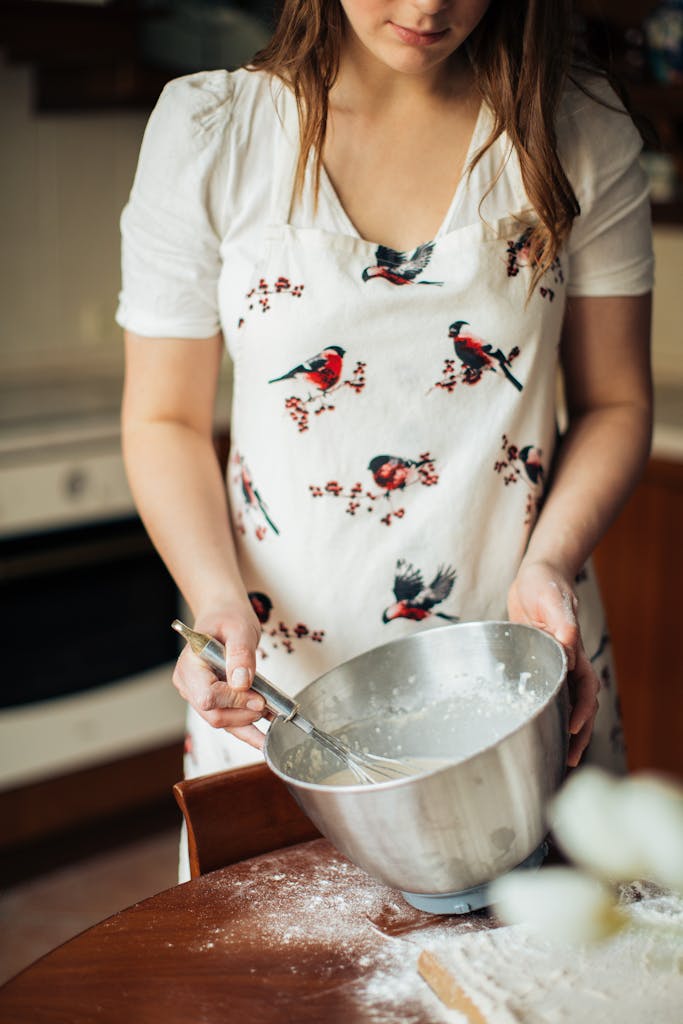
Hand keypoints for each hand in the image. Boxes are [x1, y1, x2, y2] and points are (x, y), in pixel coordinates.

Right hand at [172, 602, 267, 748]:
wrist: (223, 615)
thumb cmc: (228, 617)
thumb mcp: (240, 628)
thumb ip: (240, 654)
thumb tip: (242, 683)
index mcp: (190, 663)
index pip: (207, 695)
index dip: (234, 701)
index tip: (259, 697)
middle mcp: (188, 682)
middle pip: (212, 714)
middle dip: (243, 716)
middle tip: (268, 706)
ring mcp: (197, 693)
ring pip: (220, 721)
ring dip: (247, 726)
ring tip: (273, 724)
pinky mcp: (211, 699)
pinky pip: (227, 718)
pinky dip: (246, 727)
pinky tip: (263, 737)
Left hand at [507, 561, 599, 767]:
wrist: (537, 577)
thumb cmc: (544, 584)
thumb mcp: (550, 598)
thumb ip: (560, 618)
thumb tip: (568, 643)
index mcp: (572, 650)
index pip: (583, 686)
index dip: (581, 709)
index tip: (572, 728)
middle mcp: (568, 661)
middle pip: (582, 703)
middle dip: (580, 733)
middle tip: (571, 759)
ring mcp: (556, 664)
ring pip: (569, 703)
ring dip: (569, 730)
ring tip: (564, 758)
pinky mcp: (542, 664)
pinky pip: (551, 695)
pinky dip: (550, 714)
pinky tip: (540, 731)